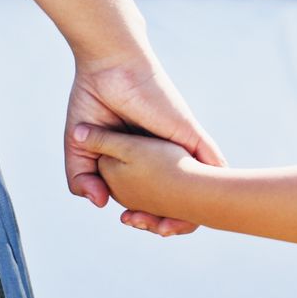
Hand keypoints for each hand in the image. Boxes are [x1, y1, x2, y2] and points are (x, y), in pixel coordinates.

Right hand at [64, 49, 223, 235]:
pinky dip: (214, 185)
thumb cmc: (92, 100)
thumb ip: (82, 178)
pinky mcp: (189, 134)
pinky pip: (211, 162)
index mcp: (137, 158)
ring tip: (177, 228)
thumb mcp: (79, 147)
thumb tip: (100, 204)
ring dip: (194, 208)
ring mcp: (177, 144)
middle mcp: (160, 154)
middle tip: (156, 230)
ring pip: (197, 184)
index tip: (130, 221)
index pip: (146, 195)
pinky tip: (217, 205)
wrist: (108, 66)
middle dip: (170, 219)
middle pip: (174, 196)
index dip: (142, 214)